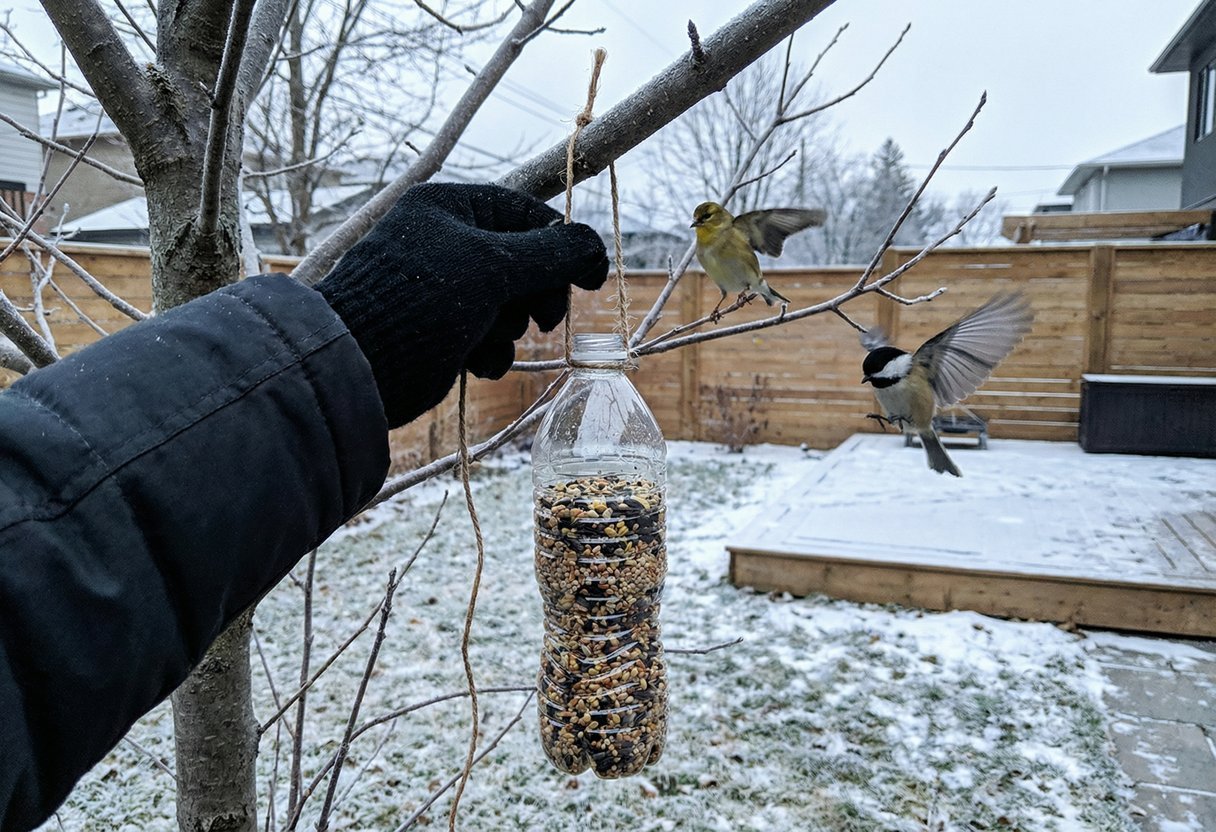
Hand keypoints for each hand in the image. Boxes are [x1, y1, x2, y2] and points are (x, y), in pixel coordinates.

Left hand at [316, 183, 607, 427]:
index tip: (590, 278)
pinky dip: (491, 351)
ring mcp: (444, 289)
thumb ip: (552, 254)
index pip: (527, 214)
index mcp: (450, 207)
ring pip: (511, 303)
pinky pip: (490, 335)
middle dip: (536, 294)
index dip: (562, 245)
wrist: (358, 366)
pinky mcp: (443, 331)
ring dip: (510, 327)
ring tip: (487, 337)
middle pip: (525, 262)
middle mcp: (446, 242)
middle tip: (543, 319)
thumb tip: (596, 249)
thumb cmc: (420, 302)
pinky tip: (476, 363)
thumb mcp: (493, 267)